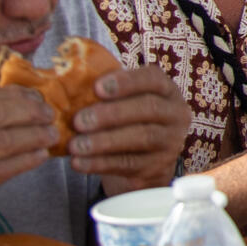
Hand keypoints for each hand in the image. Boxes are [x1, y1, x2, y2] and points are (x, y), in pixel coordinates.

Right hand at [0, 86, 59, 239]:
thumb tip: (1, 102)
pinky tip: (40, 155)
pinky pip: (0, 171)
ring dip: (33, 135)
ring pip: (1, 142)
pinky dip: (25, 160)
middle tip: (48, 112)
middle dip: (27, 111)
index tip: (31, 95)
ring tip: (51, 133)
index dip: (9, 94)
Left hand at [70, 63, 191, 195]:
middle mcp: (176, 113)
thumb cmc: (130, 121)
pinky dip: (101, 163)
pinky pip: (129, 163)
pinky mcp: (158, 166)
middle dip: (111, 113)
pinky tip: (79, 162)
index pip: (152, 79)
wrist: (147, 159)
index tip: (97, 88)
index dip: (126, 82)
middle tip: (79, 121)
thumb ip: (107, 93)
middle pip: (149, 108)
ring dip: (104, 141)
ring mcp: (170, 141)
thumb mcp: (126, 102)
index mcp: (167, 90)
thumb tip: (70, 84)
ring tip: (75, 145)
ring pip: (142, 137)